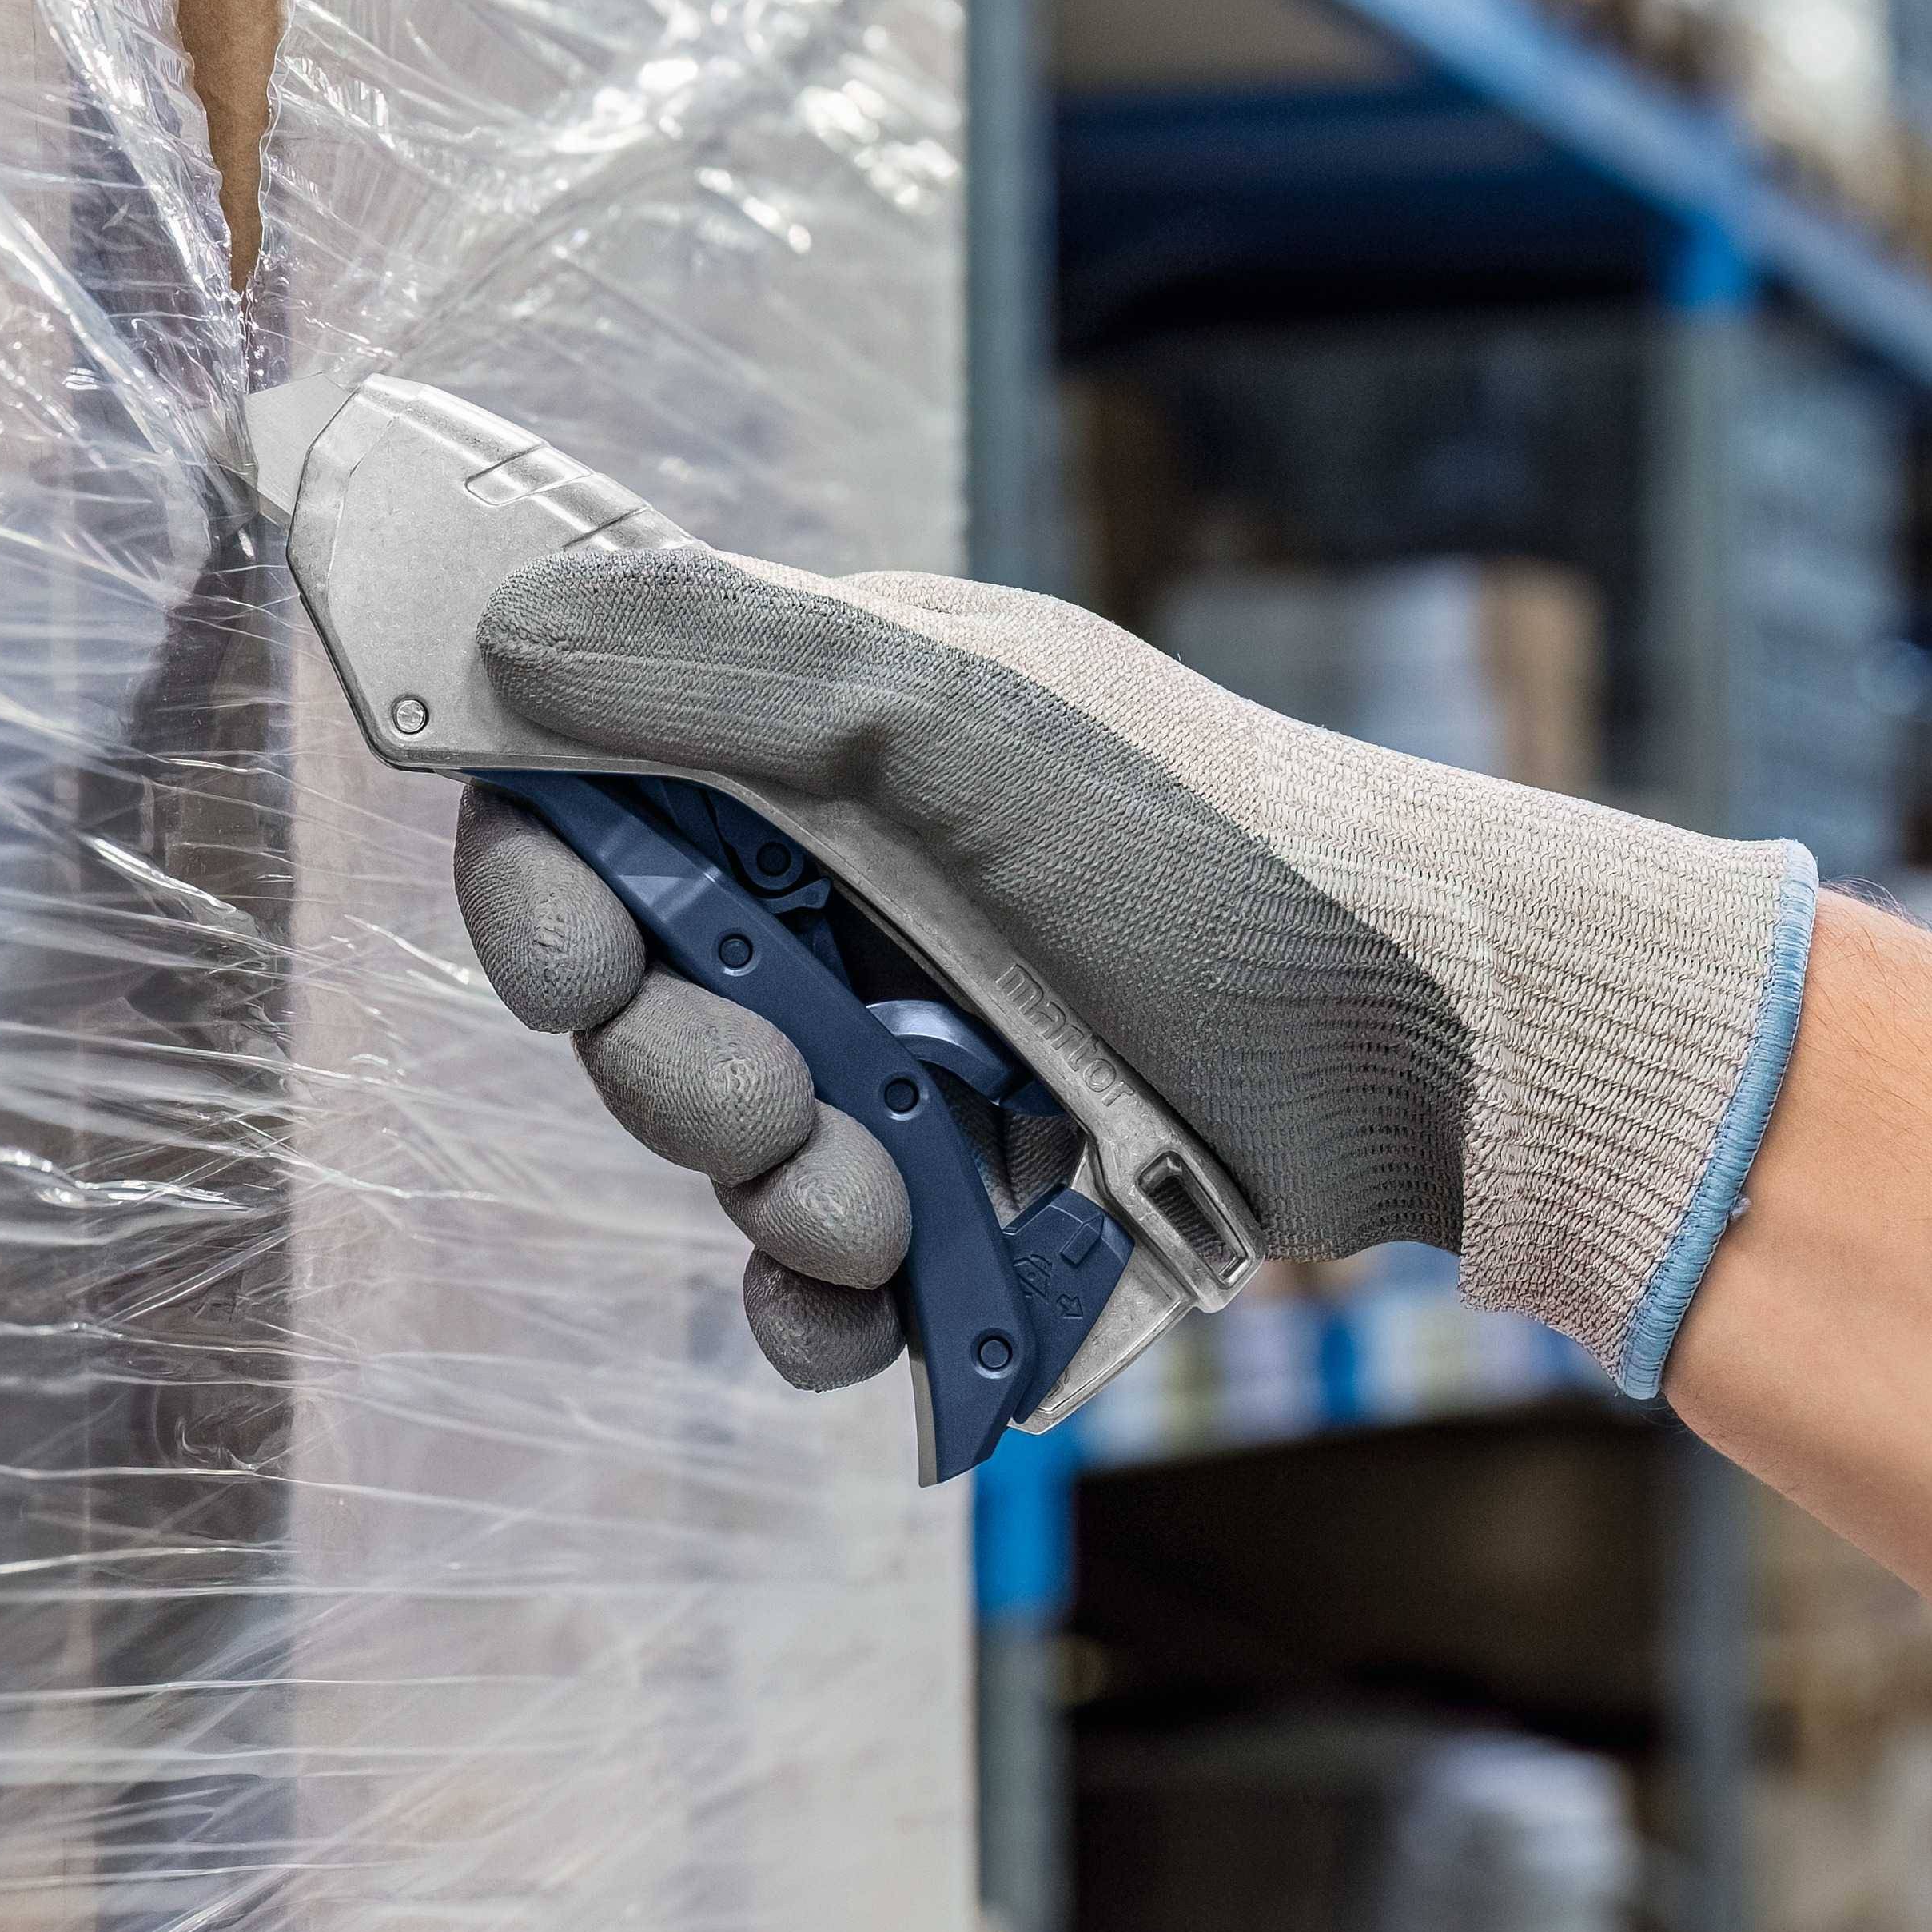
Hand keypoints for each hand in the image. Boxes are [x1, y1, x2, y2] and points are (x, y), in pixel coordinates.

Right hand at [451, 549, 1823, 1398]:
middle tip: (770, 1099)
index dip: (545, 886)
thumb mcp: (957, 726)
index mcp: (827, 734)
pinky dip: (823, 1306)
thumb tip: (502, 624)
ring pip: (726, 1147)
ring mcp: (905, 1039)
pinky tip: (876, 1306)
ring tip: (886, 1200)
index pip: (587, 793)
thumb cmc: (1215, 855)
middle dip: (676, 1071)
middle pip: (636, 995)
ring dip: (774, 1192)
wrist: (1429, 1051)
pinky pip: (814, 1273)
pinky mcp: (967, 1182)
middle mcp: (849, 882)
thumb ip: (724, 668)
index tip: (575, 960)